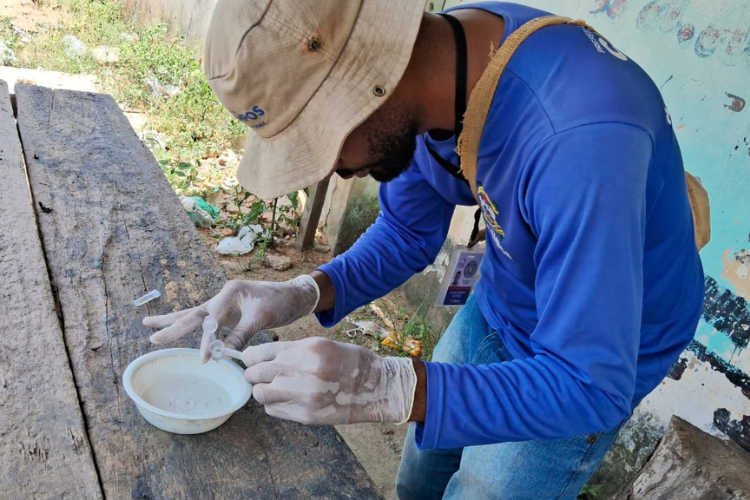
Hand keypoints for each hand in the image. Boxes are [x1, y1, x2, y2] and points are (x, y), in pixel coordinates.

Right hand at [143, 276, 319, 361]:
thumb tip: (223, 353)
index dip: (207, 341)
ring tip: (148, 323)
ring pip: (194, 314)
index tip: (205, 359)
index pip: (211, 320)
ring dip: (173, 321)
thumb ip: (242, 334)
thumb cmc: (282, 302)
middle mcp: (223, 295)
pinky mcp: (228, 312)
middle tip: (150, 336)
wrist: (296, 295)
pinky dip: (192, 327)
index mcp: (230, 292)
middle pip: (192, 313)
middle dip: (171, 325)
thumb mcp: (263, 318)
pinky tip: (176, 328)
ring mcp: (224, 303)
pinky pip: (206, 321)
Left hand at [242, 337, 416, 424]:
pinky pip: (274, 410)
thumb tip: (259, 359)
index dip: (250, 358)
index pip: (259, 353)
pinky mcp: (306, 416)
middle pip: (254, 375)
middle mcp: (301, 372)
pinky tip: (288, 398)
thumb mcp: (320, 345)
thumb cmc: (348, 361)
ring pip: (260, 395)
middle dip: (253, 375)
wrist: (375, 387)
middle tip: (259, 375)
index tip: (250, 360)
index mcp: (305, 350)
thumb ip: (290, 351)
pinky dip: (275, 405)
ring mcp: (303, 396)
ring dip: (263, 391)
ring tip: (275, 388)